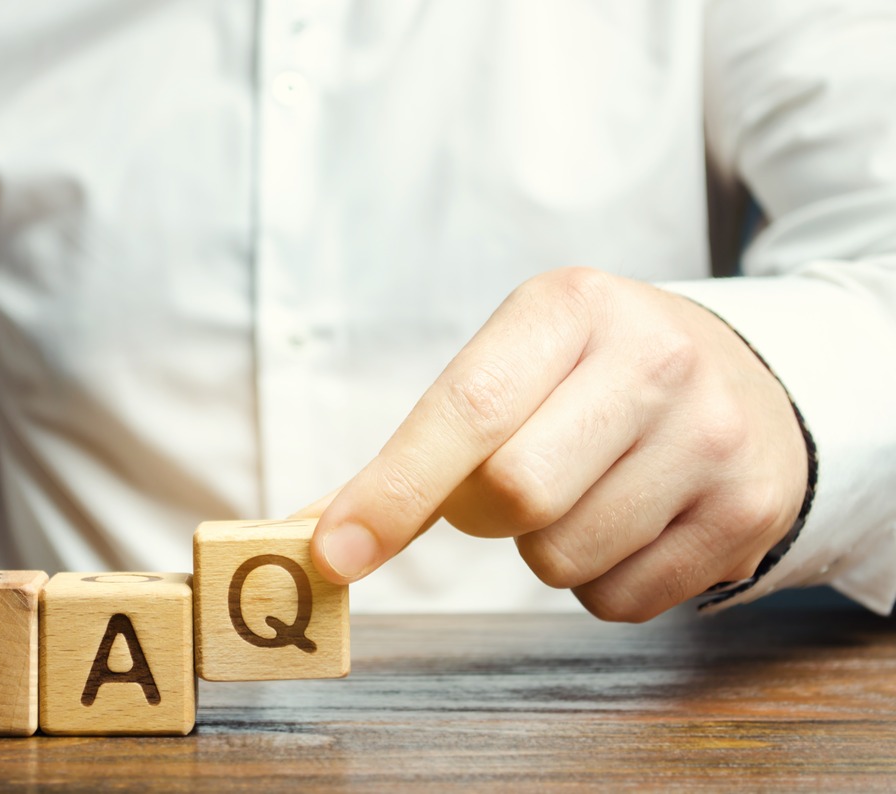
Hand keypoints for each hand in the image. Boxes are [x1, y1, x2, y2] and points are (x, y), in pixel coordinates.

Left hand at [305, 268, 807, 620]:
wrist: (743, 381)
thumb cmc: (591, 379)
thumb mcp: (517, 366)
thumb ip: (419, 447)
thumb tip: (319, 533)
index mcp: (572, 307)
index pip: (468, 408)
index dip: (394, 489)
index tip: (335, 552)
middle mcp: (655, 359)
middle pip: (514, 494)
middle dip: (483, 513)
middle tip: (508, 483)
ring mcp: (712, 436)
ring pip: (561, 558)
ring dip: (544, 549)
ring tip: (587, 490)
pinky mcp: (747, 511)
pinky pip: (619, 600)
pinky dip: (599, 580)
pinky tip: (632, 521)